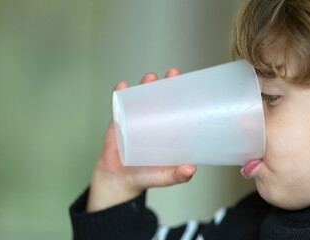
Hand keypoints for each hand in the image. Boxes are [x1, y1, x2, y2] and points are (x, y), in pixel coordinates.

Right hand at [87, 68, 196, 211]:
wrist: (119, 180)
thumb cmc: (146, 176)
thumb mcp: (164, 177)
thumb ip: (177, 175)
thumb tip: (191, 169)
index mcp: (168, 130)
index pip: (178, 108)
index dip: (184, 95)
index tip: (191, 84)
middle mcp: (154, 120)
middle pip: (161, 96)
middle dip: (167, 83)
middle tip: (172, 74)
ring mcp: (135, 118)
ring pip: (141, 97)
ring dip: (145, 85)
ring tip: (150, 78)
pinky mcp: (119, 121)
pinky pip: (118, 104)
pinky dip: (119, 94)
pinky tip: (121, 86)